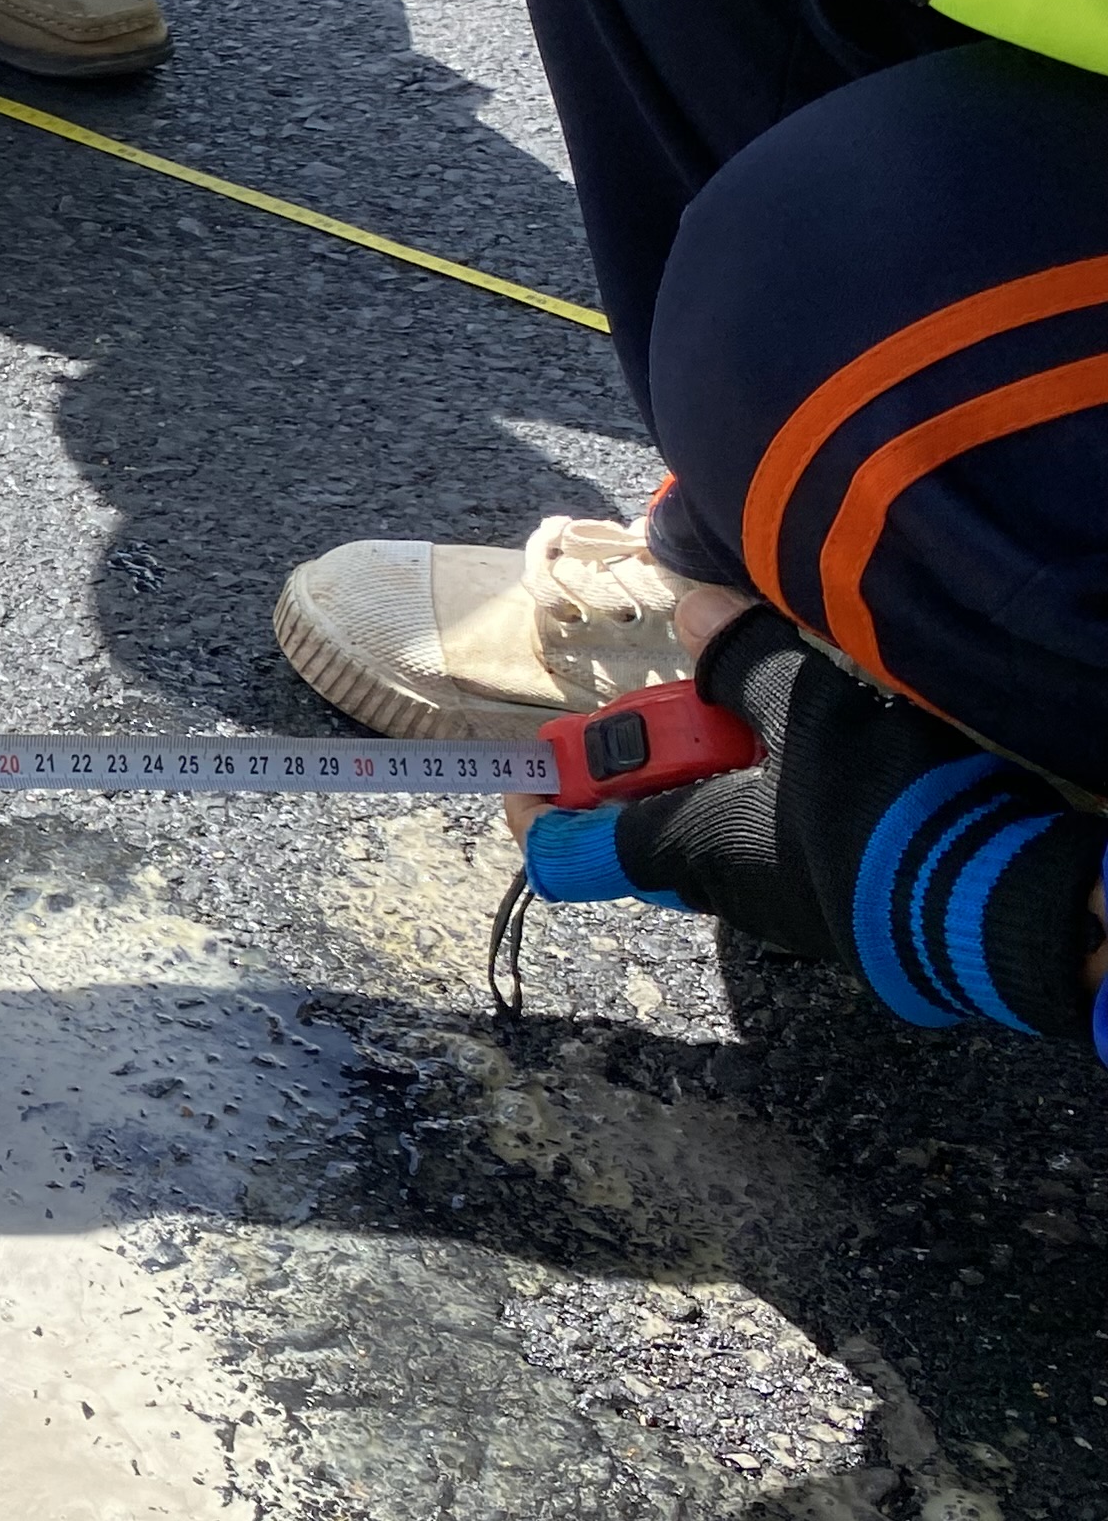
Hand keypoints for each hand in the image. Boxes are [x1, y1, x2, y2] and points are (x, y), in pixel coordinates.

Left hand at [513, 589, 1107, 1041]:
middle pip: (649, 831)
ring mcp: (785, 912)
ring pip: (724, 837)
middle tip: (691, 713)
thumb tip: (694, 608)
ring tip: (777, 723)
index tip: (523, 779)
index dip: (538, 811)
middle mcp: (719, 891)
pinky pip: (787, 851)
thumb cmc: (880, 802)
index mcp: (683, 846)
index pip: (569, 850)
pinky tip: (840, 765)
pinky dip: (786, 805)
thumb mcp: (809, 704)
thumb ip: (745, 659)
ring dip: (730, 782)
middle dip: (652, 772)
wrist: (997, 900)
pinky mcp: (846, 911)